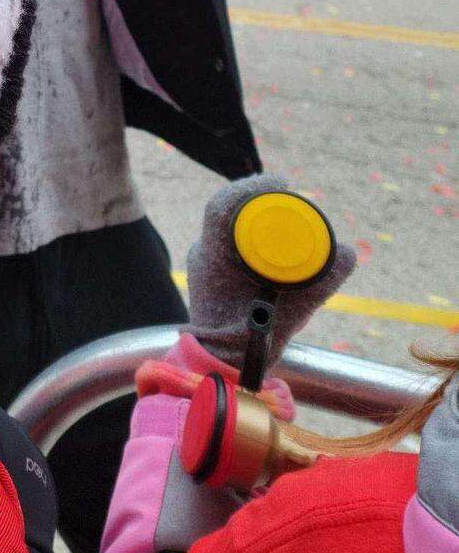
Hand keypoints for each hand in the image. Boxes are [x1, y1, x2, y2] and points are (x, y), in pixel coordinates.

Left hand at [187, 176, 355, 369]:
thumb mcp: (289, 314)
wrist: (220, 368)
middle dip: (258, 197)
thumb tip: (348, 253)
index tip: (281, 183)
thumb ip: (318, 284)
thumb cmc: (249, 344)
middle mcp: (204, 253)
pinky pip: (228, 238)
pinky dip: (250, 230)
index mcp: (212, 258)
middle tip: (287, 194)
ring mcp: (204, 260)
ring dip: (254, 213)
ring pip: (228, 223)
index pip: (221, 207)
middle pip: (228, 210)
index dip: (250, 188)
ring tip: (283, 210)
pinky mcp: (210, 268)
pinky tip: (271, 234)